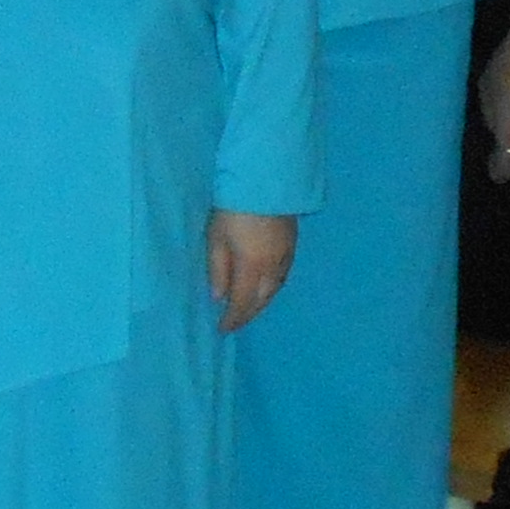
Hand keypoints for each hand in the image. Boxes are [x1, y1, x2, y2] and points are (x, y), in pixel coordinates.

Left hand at [208, 211, 296, 330]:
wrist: (266, 179)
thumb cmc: (233, 208)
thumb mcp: (216, 238)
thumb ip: (217, 270)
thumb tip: (218, 297)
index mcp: (252, 267)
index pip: (243, 303)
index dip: (233, 319)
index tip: (223, 329)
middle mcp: (273, 267)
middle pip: (262, 300)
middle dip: (249, 314)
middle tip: (237, 321)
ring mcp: (286, 255)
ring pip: (275, 289)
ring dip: (262, 302)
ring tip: (250, 306)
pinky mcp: (293, 244)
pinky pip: (283, 275)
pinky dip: (273, 287)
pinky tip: (266, 285)